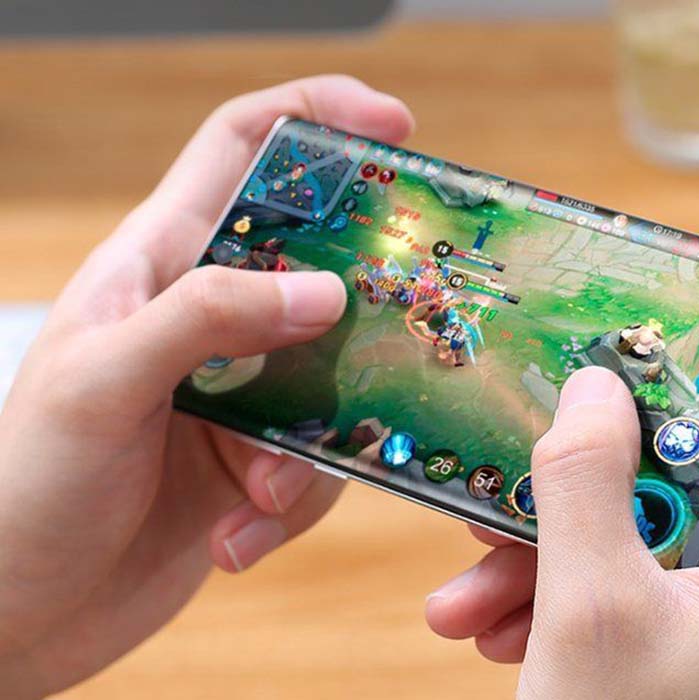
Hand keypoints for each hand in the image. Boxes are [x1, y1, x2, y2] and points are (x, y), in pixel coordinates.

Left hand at [0, 76, 413, 697]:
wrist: (18, 612)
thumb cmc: (26, 486)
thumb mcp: (102, 384)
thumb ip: (208, 319)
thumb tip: (323, 290)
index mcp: (158, 267)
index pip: (240, 152)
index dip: (316, 120)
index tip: (394, 126)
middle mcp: (208, 319)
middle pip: (316, 266)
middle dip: (362, 303)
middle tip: (405, 324)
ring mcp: (237, 391)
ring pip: (332, 381)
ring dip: (312, 447)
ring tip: (260, 495)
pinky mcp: (256, 459)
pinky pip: (316, 462)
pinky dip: (289, 508)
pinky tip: (237, 541)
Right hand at [424, 213, 698, 697]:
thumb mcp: (590, 619)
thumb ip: (588, 483)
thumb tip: (595, 392)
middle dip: (613, 473)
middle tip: (528, 476)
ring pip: (683, 535)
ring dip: (572, 548)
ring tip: (474, 593)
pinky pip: (673, 585)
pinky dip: (590, 592)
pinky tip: (497, 627)